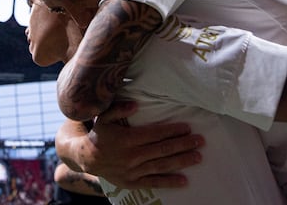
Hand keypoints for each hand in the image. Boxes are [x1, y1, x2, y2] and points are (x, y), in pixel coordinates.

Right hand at [79, 101, 203, 188]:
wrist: (86, 158)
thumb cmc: (99, 134)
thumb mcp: (104, 117)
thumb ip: (119, 109)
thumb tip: (136, 104)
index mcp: (128, 139)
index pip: (155, 134)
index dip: (173, 130)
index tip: (188, 128)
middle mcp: (132, 155)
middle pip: (163, 149)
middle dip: (183, 144)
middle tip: (200, 141)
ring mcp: (133, 170)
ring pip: (162, 165)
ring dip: (181, 161)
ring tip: (198, 157)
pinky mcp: (132, 182)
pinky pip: (153, 183)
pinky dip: (169, 182)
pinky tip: (184, 181)